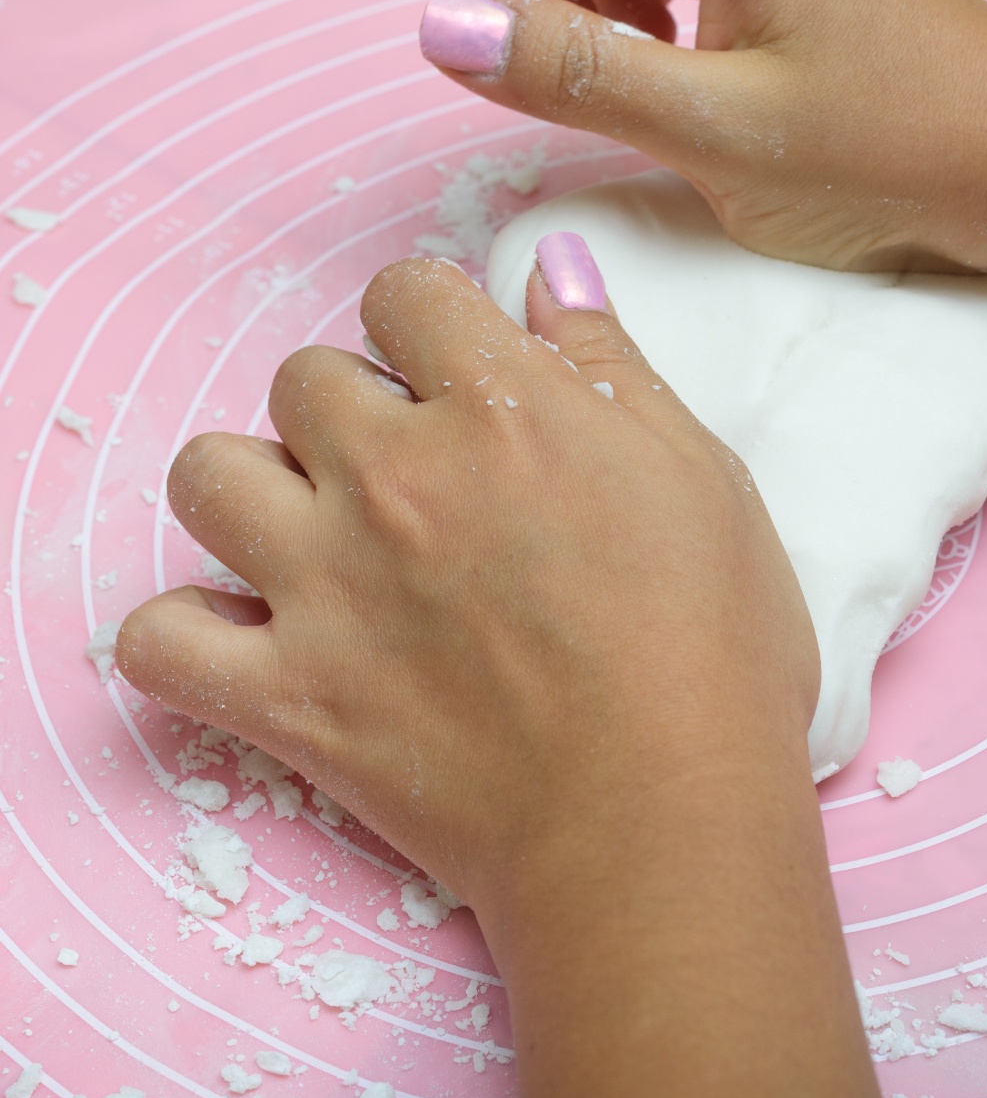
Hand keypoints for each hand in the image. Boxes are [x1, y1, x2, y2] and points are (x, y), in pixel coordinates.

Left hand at [117, 245, 894, 1097]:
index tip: (455, 372)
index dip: (431, 324)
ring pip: (207, 476)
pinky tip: (247, 636)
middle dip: (350, 407)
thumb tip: (549, 272)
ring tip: (316, 534)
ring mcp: (327, 587)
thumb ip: (611, 365)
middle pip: (302, 377)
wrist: (663, 824)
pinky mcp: (289, 697)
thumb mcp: (701, 479)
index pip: (406, 294)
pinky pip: (161, 640)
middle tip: (409, 472)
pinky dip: (187, 633)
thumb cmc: (713, 655)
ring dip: (254, 489)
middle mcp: (395, 478)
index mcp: (499, 411)